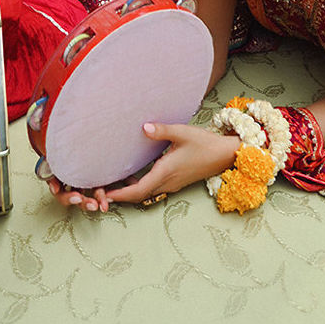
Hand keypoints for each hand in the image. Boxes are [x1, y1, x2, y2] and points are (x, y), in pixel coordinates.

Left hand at [47, 122, 240, 209]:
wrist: (225, 155)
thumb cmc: (205, 143)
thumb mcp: (183, 132)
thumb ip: (162, 130)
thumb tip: (143, 127)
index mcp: (165, 173)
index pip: (137, 191)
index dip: (118, 195)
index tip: (102, 194)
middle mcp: (166, 182)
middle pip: (137, 196)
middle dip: (118, 196)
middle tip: (99, 190)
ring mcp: (171, 183)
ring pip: (144, 193)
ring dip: (127, 192)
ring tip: (109, 184)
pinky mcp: (174, 181)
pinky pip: (152, 188)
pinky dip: (138, 186)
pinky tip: (130, 176)